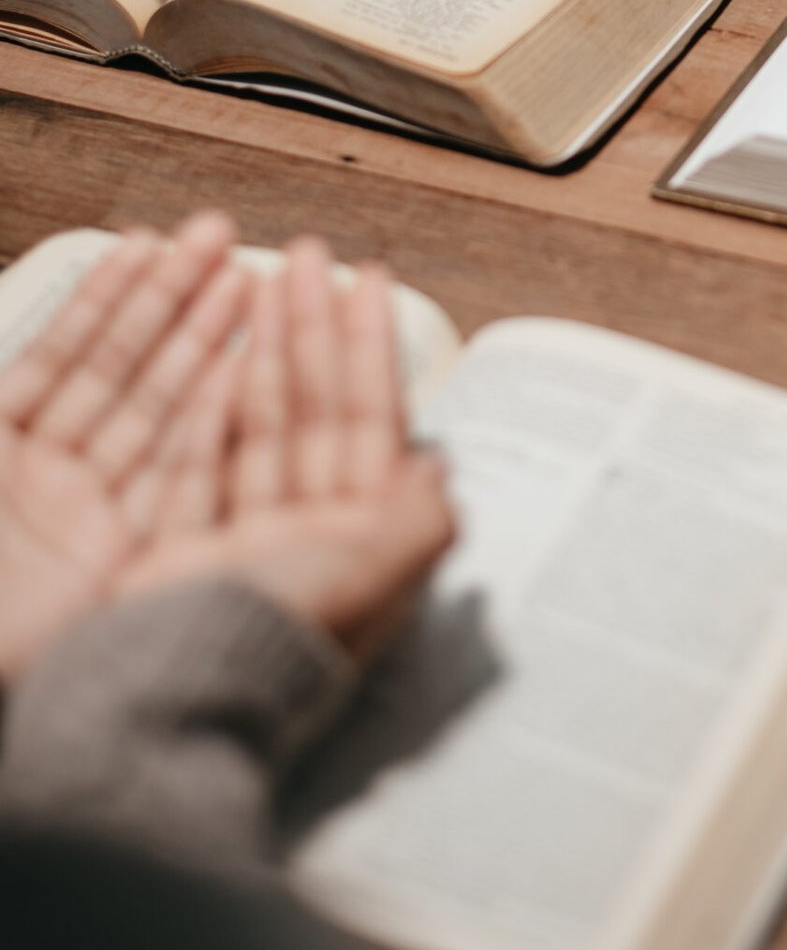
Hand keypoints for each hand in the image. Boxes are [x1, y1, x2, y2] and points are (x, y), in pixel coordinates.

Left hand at [0, 214, 248, 679]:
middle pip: (121, 371)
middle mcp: (48, 479)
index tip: (150, 247)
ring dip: (197, 340)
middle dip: (171, 300)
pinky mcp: (124, 560)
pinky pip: (172, 475)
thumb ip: (10, 391)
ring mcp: (90, 517)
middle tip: (217, 241)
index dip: (107, 298)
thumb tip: (33, 331)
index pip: (64, 355)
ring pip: (155, 409)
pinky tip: (234, 370)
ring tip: (241, 281)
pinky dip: (205, 419)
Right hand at [123, 238, 454, 662]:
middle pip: (315, 408)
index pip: (372, 419)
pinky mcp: (181, 550)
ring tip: (268, 282)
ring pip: (261, 424)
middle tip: (307, 255)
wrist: (182, 693)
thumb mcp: (380, 571)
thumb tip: (443, 463)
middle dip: (314, 328)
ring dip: (268, 350)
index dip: (371, 346)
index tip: (368, 279)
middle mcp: (308, 536)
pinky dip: (211, 407)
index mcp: (361, 541)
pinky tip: (224, 356)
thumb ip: (423, 514)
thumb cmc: (286, 637)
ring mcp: (243, 541)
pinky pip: (199, 463)